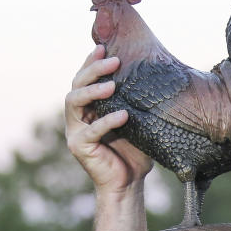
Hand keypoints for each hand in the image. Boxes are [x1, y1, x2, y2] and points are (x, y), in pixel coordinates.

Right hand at [64, 45, 152, 193]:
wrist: (129, 182)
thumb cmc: (135, 151)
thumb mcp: (138, 121)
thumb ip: (137, 102)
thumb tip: (156, 75)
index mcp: (89, 106)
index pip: (85, 78)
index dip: (92, 62)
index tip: (105, 47)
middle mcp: (78, 115)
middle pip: (76, 85)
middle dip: (93, 69)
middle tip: (113, 61)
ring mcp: (75, 130)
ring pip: (73, 102)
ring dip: (92, 90)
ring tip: (112, 85)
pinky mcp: (79, 146)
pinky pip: (90, 130)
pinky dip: (106, 121)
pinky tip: (124, 115)